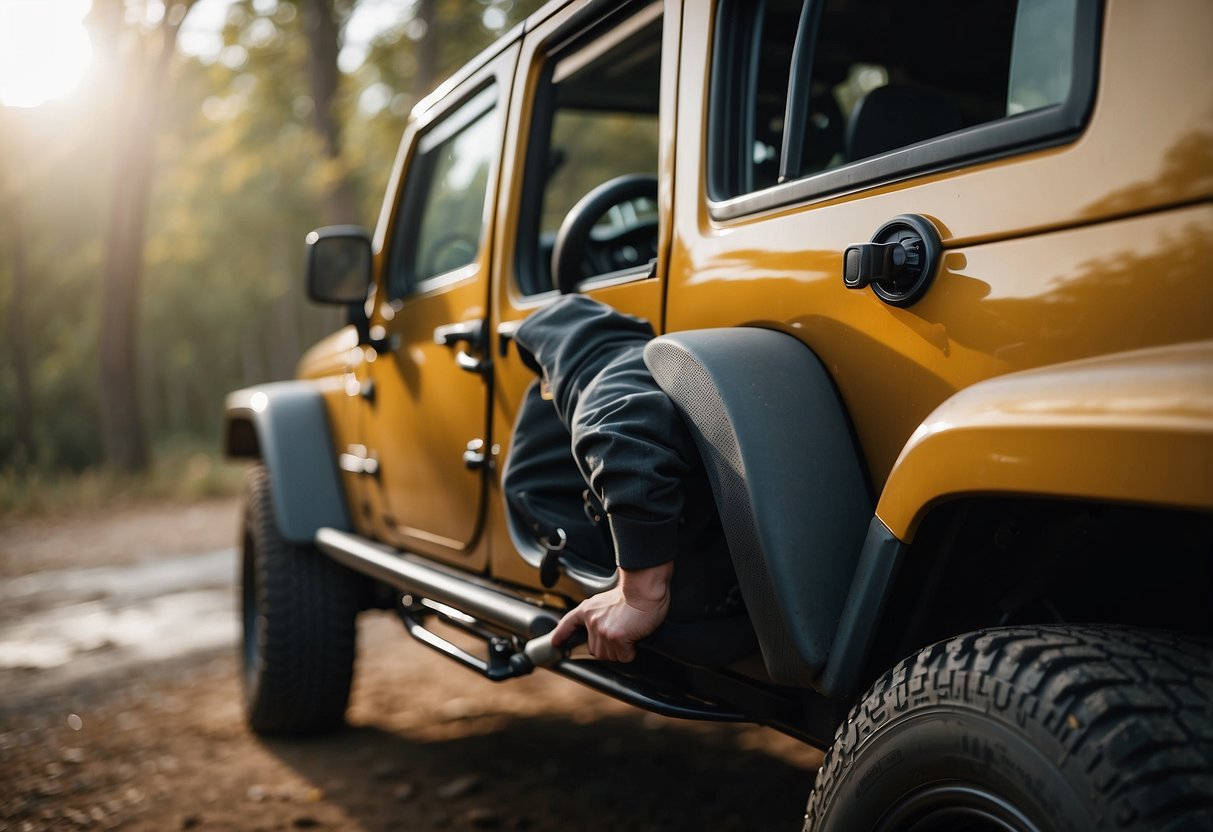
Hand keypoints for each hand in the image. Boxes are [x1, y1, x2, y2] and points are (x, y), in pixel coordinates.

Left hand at [550, 561, 673, 662]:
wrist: (644, 589)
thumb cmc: (634, 593)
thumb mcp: (608, 601)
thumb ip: (600, 615)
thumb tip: (604, 630)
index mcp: (588, 609)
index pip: (569, 623)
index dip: (561, 634)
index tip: (555, 643)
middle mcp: (592, 621)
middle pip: (596, 650)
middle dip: (609, 648)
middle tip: (622, 634)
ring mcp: (603, 631)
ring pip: (610, 656)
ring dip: (621, 651)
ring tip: (629, 634)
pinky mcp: (615, 638)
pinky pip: (624, 656)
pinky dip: (630, 652)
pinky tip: (634, 638)